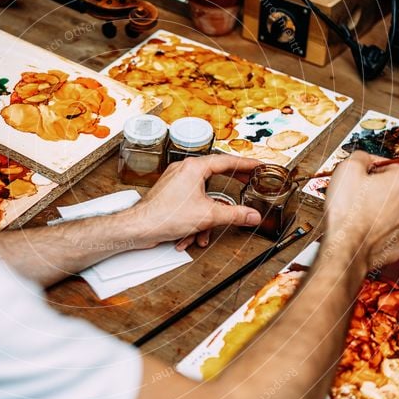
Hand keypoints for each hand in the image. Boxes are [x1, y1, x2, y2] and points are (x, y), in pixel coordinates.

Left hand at [125, 155, 262, 249]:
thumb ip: (234, 214)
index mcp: (194, 167)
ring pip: (202, 197)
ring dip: (206, 219)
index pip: (227, 161)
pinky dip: (194, 221)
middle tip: (247, 184)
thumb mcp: (208, 216)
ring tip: (205, 233)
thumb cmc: (164, 215)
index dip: (246, 164)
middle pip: (215, 176)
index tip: (259, 165)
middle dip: (229, 191)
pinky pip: (190, 205)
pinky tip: (190, 237)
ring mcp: (176, 182)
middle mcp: (184, 170)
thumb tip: (252, 215)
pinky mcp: (171, 195)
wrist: (139, 227)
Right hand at [324, 151, 398, 268]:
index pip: (391, 165)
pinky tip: (361, 230)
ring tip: (355, 214)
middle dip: (375, 190)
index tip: (360, 172)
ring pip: (390, 212)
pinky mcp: (395, 246)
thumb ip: (360, 157)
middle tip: (355, 193)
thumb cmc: (347, 210)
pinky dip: (375, 231)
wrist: (345, 246)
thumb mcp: (347, 169)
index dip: (372, 166)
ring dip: (376, 211)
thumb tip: (364, 157)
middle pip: (392, 190)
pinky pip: (386, 233)